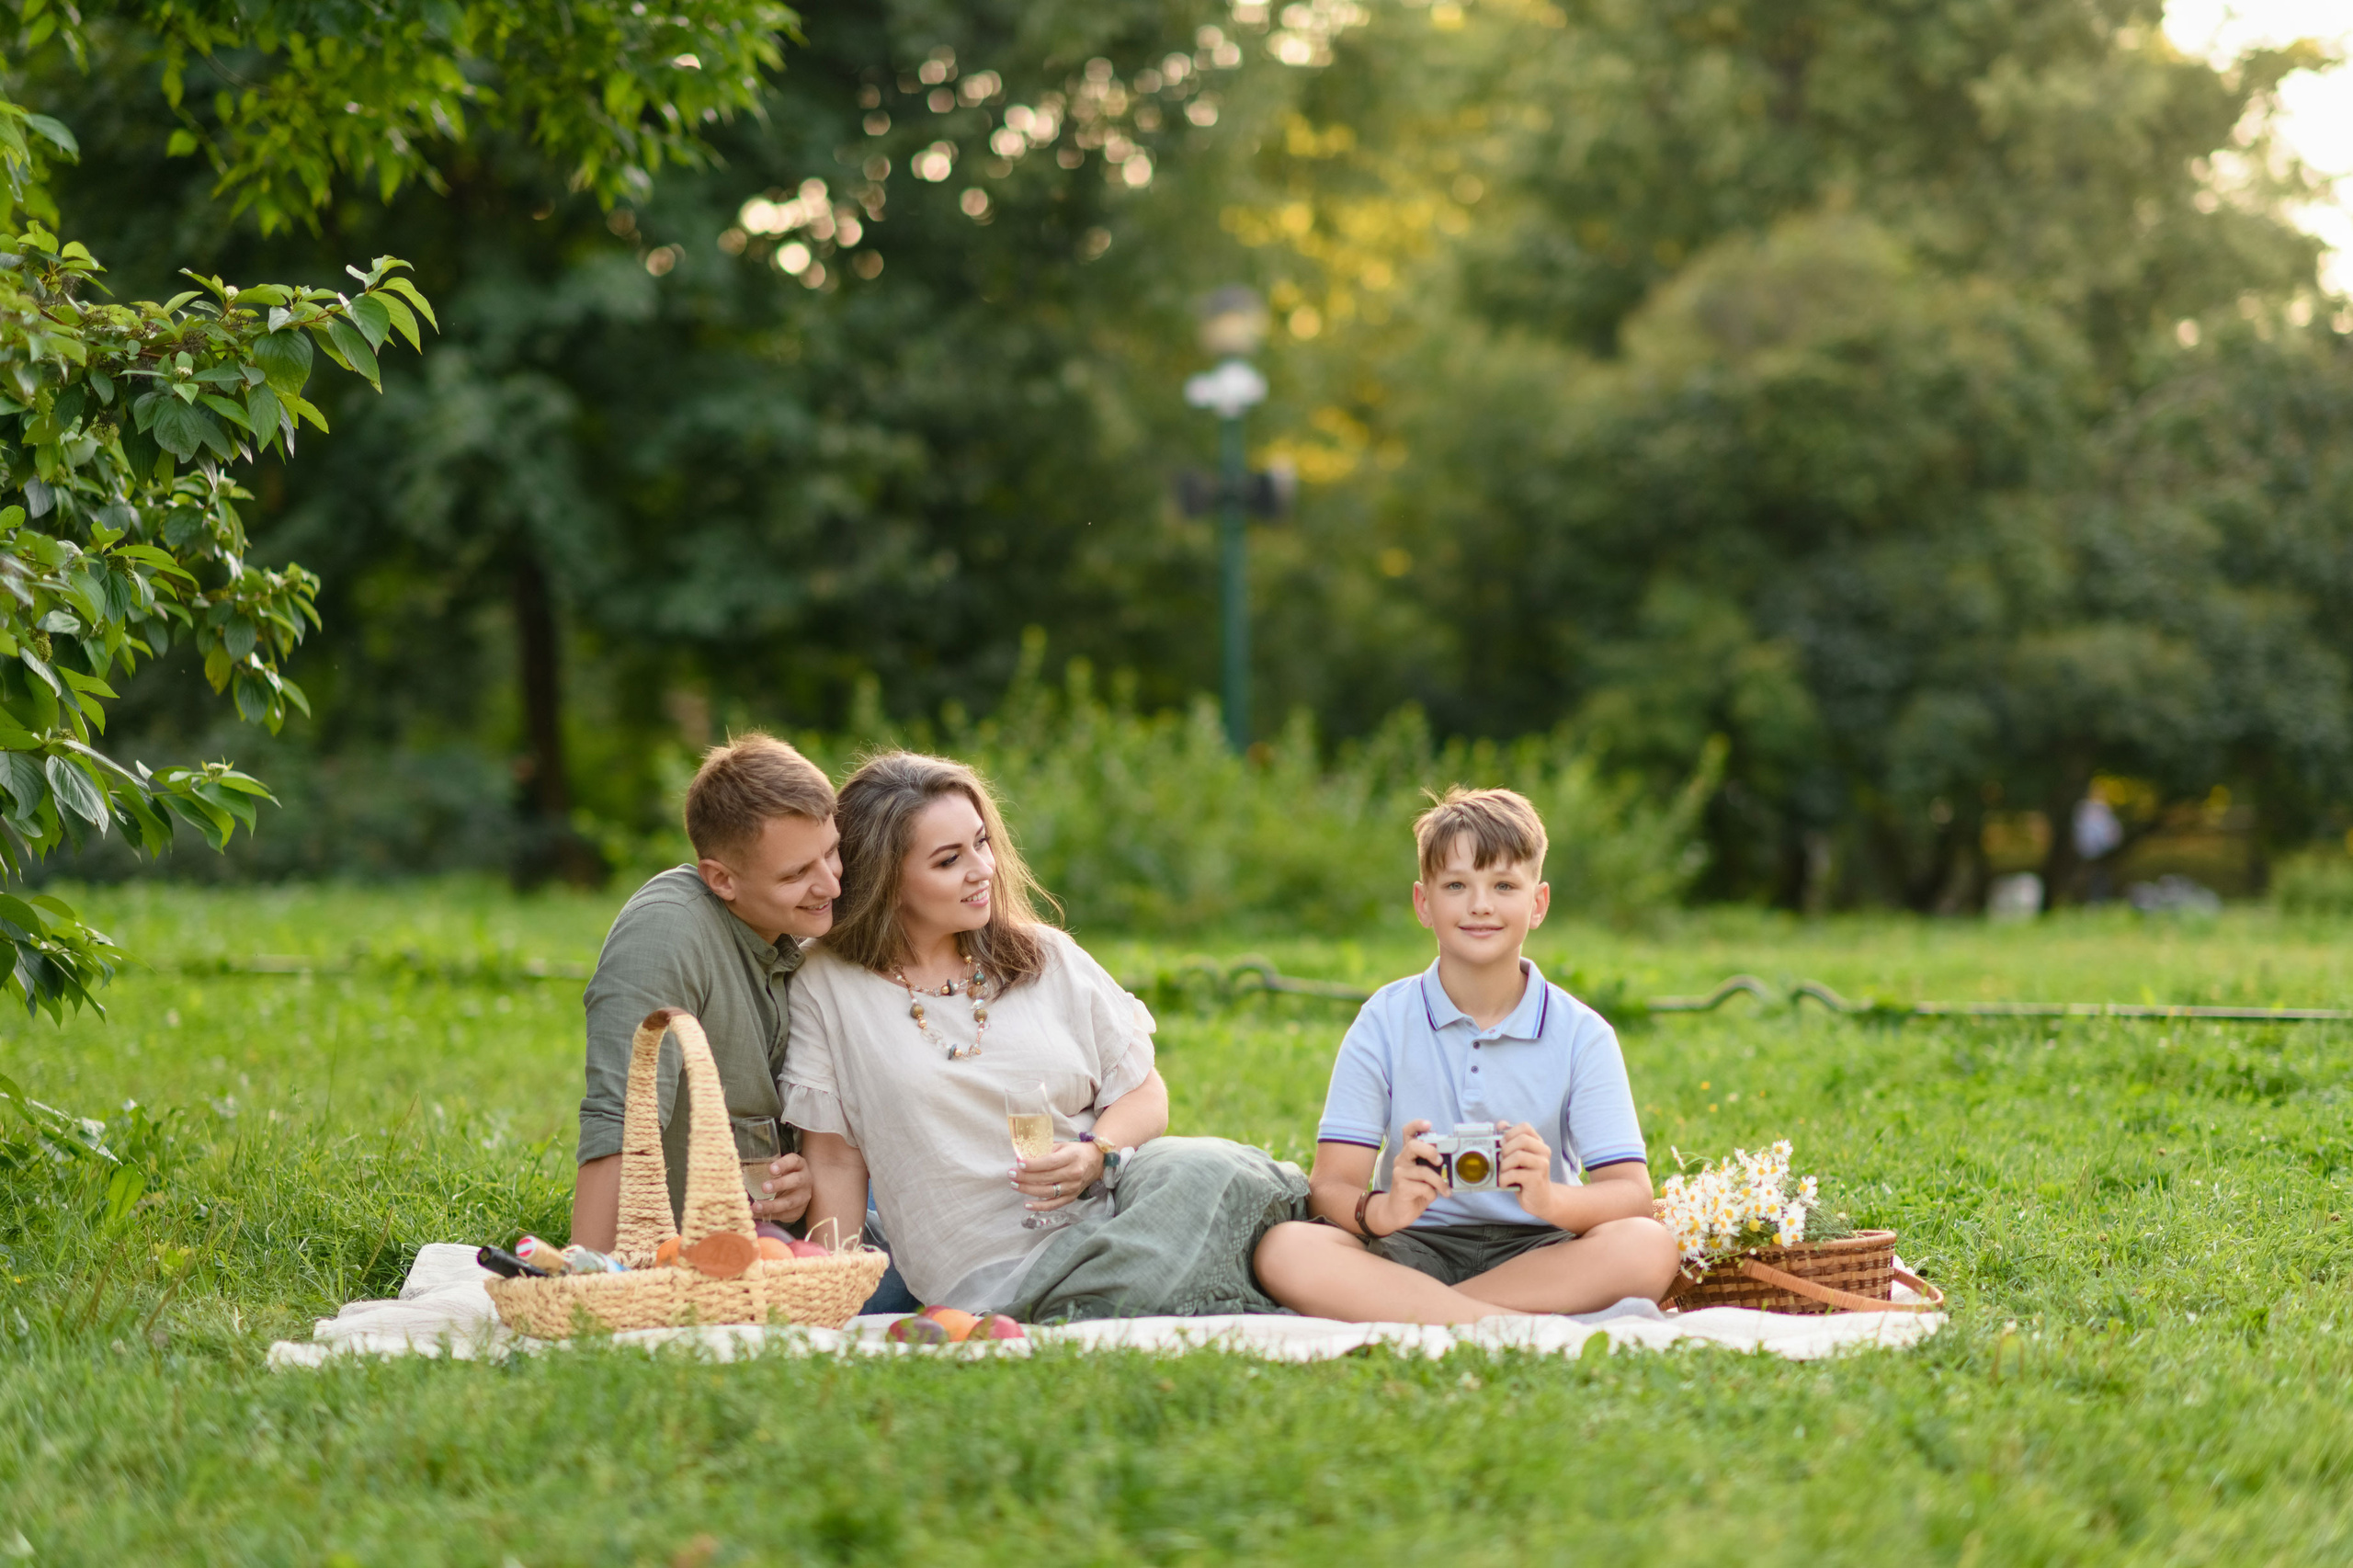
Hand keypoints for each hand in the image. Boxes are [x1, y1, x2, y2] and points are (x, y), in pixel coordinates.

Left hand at [752, 1153, 811, 1224]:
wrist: (799, 1192)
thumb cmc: (783, 1176)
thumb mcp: (779, 1168)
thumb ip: (764, 1167)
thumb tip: (739, 1170)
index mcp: (798, 1165)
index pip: (793, 1161)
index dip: (783, 1164)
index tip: (771, 1169)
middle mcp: (804, 1180)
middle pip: (795, 1181)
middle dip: (779, 1185)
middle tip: (763, 1187)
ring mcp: (803, 1197)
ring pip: (790, 1202)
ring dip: (772, 1205)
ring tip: (756, 1206)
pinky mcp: (798, 1211)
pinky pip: (785, 1215)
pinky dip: (770, 1215)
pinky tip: (757, 1215)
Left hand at [1011, 1139, 1104, 1211]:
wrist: (1095, 1162)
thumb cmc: (1075, 1152)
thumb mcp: (1062, 1145)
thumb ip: (1044, 1150)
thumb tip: (1023, 1155)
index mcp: (1071, 1157)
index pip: (1050, 1162)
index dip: (1033, 1164)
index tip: (1019, 1163)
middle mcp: (1073, 1173)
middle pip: (1046, 1178)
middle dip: (1026, 1177)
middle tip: (1011, 1174)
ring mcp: (1073, 1187)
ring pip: (1048, 1192)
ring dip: (1028, 1190)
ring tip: (1015, 1185)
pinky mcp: (1071, 1197)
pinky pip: (1054, 1204)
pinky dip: (1040, 1206)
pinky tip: (1027, 1204)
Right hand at [1369, 1119, 1448, 1234]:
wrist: (1397, 1212)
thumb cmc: (1415, 1190)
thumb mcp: (1426, 1176)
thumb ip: (1433, 1166)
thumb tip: (1451, 1161)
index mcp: (1409, 1154)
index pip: (1408, 1133)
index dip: (1417, 1125)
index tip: (1429, 1124)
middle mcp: (1402, 1160)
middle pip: (1413, 1146)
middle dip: (1430, 1150)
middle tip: (1439, 1161)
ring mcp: (1400, 1173)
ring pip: (1424, 1171)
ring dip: (1439, 1182)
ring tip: (1446, 1190)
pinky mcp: (1401, 1187)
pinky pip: (1424, 1188)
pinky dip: (1432, 1194)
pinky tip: (1429, 1197)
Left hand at [1498, 1121, 1557, 1220]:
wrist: (1540, 1199)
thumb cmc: (1524, 1177)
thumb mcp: (1517, 1158)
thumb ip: (1510, 1141)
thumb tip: (1500, 1124)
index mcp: (1538, 1143)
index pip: (1525, 1127)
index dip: (1509, 1133)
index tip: (1502, 1144)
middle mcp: (1543, 1151)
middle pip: (1521, 1140)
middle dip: (1505, 1149)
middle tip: (1501, 1160)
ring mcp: (1542, 1165)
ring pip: (1518, 1156)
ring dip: (1504, 1165)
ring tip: (1503, 1173)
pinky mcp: (1537, 1179)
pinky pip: (1514, 1174)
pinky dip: (1504, 1179)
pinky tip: (1504, 1183)